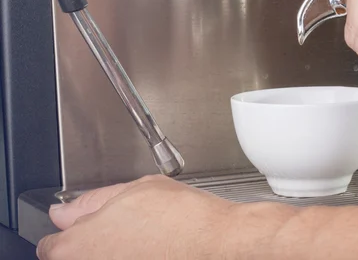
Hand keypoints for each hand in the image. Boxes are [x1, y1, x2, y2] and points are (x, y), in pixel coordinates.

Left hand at [36, 175, 295, 259]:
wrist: (221, 247)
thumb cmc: (186, 220)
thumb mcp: (138, 189)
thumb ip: (93, 201)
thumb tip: (66, 211)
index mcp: (77, 246)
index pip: (51, 245)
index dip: (74, 231)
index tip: (91, 228)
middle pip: (75, 256)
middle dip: (94, 244)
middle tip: (126, 232)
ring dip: (114, 253)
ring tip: (146, 244)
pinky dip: (135, 258)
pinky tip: (157, 252)